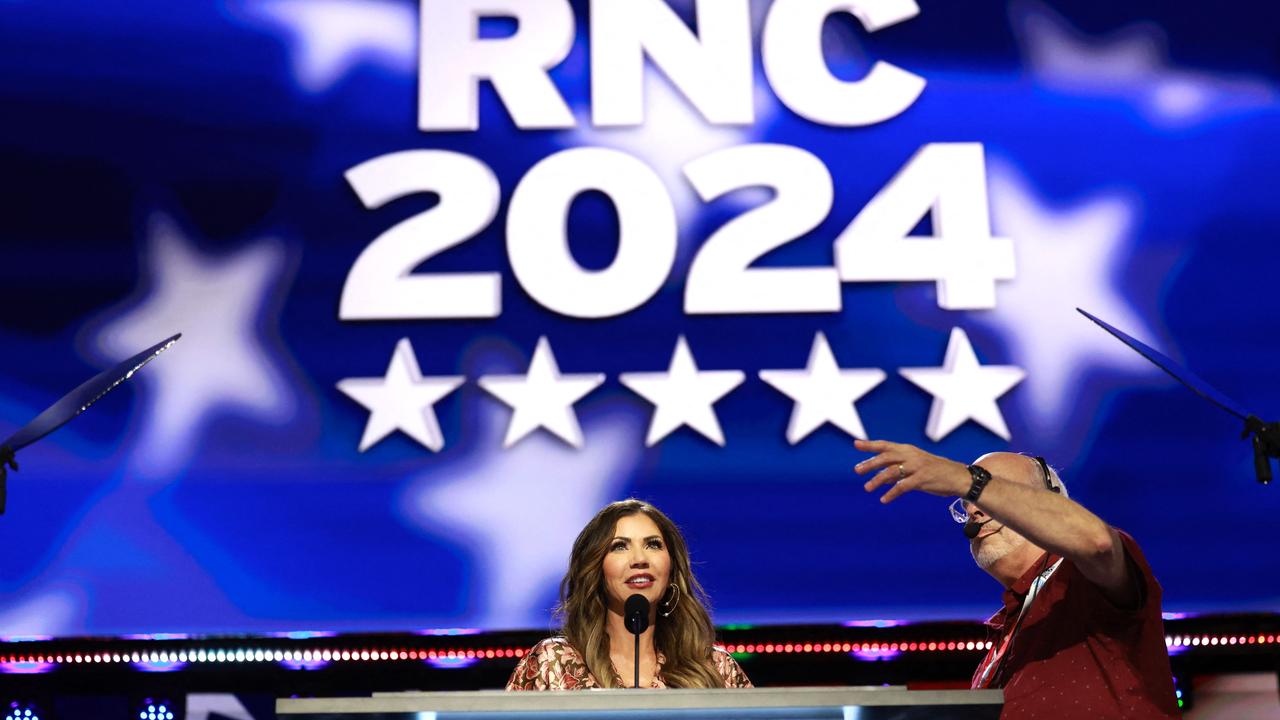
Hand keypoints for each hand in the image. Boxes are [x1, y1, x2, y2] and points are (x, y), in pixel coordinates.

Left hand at [854, 439, 969, 503]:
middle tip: (857, 470)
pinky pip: (903, 486)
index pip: (886, 445)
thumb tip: (879, 478)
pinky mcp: (922, 479)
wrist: (959, 477)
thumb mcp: (916, 465)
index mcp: (908, 450)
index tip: (855, 444)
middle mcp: (911, 456)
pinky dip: (891, 493)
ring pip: (891, 472)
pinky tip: (884, 499)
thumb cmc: (936, 472)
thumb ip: (899, 469)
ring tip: (867, 488)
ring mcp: (917, 467)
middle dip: (870, 463)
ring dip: (877, 480)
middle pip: (885, 457)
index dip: (870, 444)